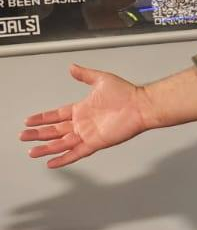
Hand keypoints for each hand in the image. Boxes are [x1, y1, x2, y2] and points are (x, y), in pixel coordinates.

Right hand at [20, 64, 150, 168]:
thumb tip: (72, 67)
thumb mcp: (101, 79)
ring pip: (61, 144)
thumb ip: (85, 74)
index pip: (56, 115)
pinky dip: (64, 158)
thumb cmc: (126, 93)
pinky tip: (52, 162)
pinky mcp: (95, 143)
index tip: (29, 120)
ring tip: (31, 152)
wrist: (141, 105)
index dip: (42, 118)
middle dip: (38, 134)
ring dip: (46, 148)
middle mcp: (82, 123)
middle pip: (55, 131)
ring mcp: (88, 134)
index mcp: (81, 109)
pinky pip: (76, 152)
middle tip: (23, 137)